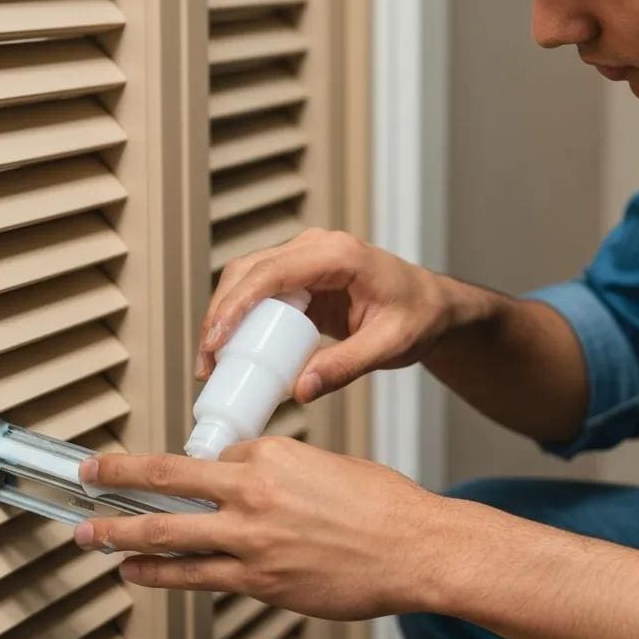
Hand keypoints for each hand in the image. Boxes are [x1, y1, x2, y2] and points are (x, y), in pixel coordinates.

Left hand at [74, 438, 455, 620]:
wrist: (416, 547)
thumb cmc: (385, 505)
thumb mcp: (330, 466)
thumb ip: (283, 473)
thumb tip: (254, 485)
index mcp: (272, 454)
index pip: (214, 455)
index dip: (196, 468)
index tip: (172, 472)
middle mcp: (253, 492)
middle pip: (166, 482)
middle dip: (117, 478)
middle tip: (88, 475)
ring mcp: (252, 540)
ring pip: (167, 534)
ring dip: (119, 532)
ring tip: (89, 533)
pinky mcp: (259, 581)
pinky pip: (194, 577)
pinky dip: (158, 575)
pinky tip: (135, 573)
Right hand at [197, 228, 450, 403]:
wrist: (432, 306)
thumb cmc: (419, 317)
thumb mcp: (389, 345)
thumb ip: (345, 366)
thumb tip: (299, 390)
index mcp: (337, 254)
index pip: (271, 273)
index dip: (235, 305)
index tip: (214, 341)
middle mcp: (315, 248)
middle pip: (247, 272)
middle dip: (219, 315)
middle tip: (207, 363)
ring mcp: (304, 260)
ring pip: (246, 279)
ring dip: (224, 317)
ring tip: (212, 364)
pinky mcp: (299, 278)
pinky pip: (260, 292)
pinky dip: (240, 319)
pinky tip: (232, 352)